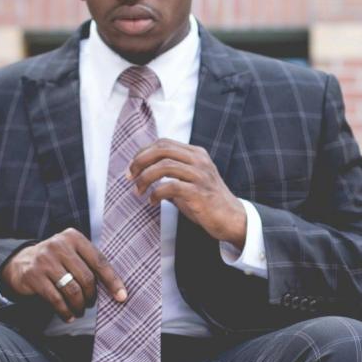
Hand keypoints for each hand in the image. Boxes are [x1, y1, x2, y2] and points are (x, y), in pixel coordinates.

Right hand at [0, 228, 126, 322]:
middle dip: (92, 296)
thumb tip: (118, 290)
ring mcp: (44, 259)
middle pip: (86, 278)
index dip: (112, 281)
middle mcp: (59, 245)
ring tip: (80, 311)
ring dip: (79, 306)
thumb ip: (91, 264)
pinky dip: (65, 311)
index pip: (99, 261)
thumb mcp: (73, 254)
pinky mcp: (33, 275)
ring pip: (72, 290)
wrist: (21, 262)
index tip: (122, 297)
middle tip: (91, 304)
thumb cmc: (58, 261)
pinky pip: (55, 299)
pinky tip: (68, 316)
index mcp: (74, 237)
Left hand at [126, 138, 246, 248]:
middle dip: (140, 161)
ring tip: (138, 191)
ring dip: (145, 179)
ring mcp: (201, 175)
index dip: (143, 153)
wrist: (232, 219)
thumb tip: (143, 173)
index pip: (163, 143)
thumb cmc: (208, 202)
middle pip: (162, 149)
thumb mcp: (190, 182)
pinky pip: (170, 186)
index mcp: (196, 154)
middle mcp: (199, 160)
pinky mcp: (199, 192)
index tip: (132, 168)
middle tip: (129, 176)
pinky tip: (152, 202)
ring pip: (164, 166)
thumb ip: (171, 174)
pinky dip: (156, 194)